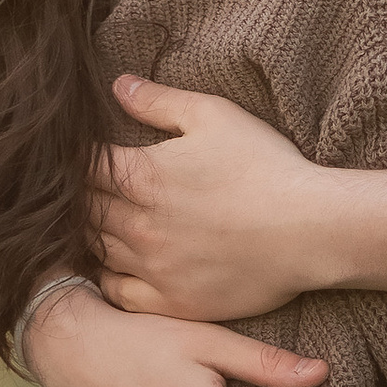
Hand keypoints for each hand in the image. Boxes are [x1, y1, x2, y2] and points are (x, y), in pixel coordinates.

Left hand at [91, 75, 331, 320]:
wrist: (310, 230)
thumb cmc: (265, 167)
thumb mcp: (214, 116)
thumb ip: (160, 102)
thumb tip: (117, 86)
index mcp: (143, 176)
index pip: (82, 167)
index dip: (76, 160)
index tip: (79, 156)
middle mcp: (138, 225)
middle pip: (83, 210)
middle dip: (77, 197)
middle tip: (81, 190)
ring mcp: (153, 267)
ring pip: (94, 251)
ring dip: (87, 235)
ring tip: (92, 223)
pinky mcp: (171, 301)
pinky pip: (117, 293)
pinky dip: (107, 277)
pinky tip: (114, 264)